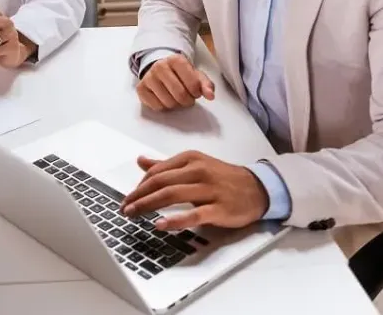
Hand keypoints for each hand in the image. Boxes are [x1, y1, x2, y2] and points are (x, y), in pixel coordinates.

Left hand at [120, 151, 268, 229]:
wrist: (257, 188)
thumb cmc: (223, 177)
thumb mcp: (195, 165)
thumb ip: (166, 165)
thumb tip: (141, 161)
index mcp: (191, 158)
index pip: (157, 171)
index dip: (139, 185)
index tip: (129, 197)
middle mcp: (198, 170)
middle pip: (161, 182)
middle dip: (138, 195)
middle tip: (124, 208)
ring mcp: (209, 189)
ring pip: (172, 195)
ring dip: (148, 205)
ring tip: (133, 214)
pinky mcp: (219, 208)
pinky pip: (193, 214)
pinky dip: (175, 220)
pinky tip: (160, 224)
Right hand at [136, 54, 214, 110]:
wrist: (160, 68)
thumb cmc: (180, 73)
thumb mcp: (196, 75)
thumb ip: (206, 85)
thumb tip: (210, 95)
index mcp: (176, 60)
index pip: (193, 84)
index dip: (197, 92)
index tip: (195, 91)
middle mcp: (160, 66)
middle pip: (180, 95)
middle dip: (187, 100)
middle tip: (187, 97)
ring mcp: (148, 77)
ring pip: (168, 103)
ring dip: (175, 104)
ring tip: (175, 96)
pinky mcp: (141, 88)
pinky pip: (156, 106)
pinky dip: (163, 106)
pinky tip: (164, 97)